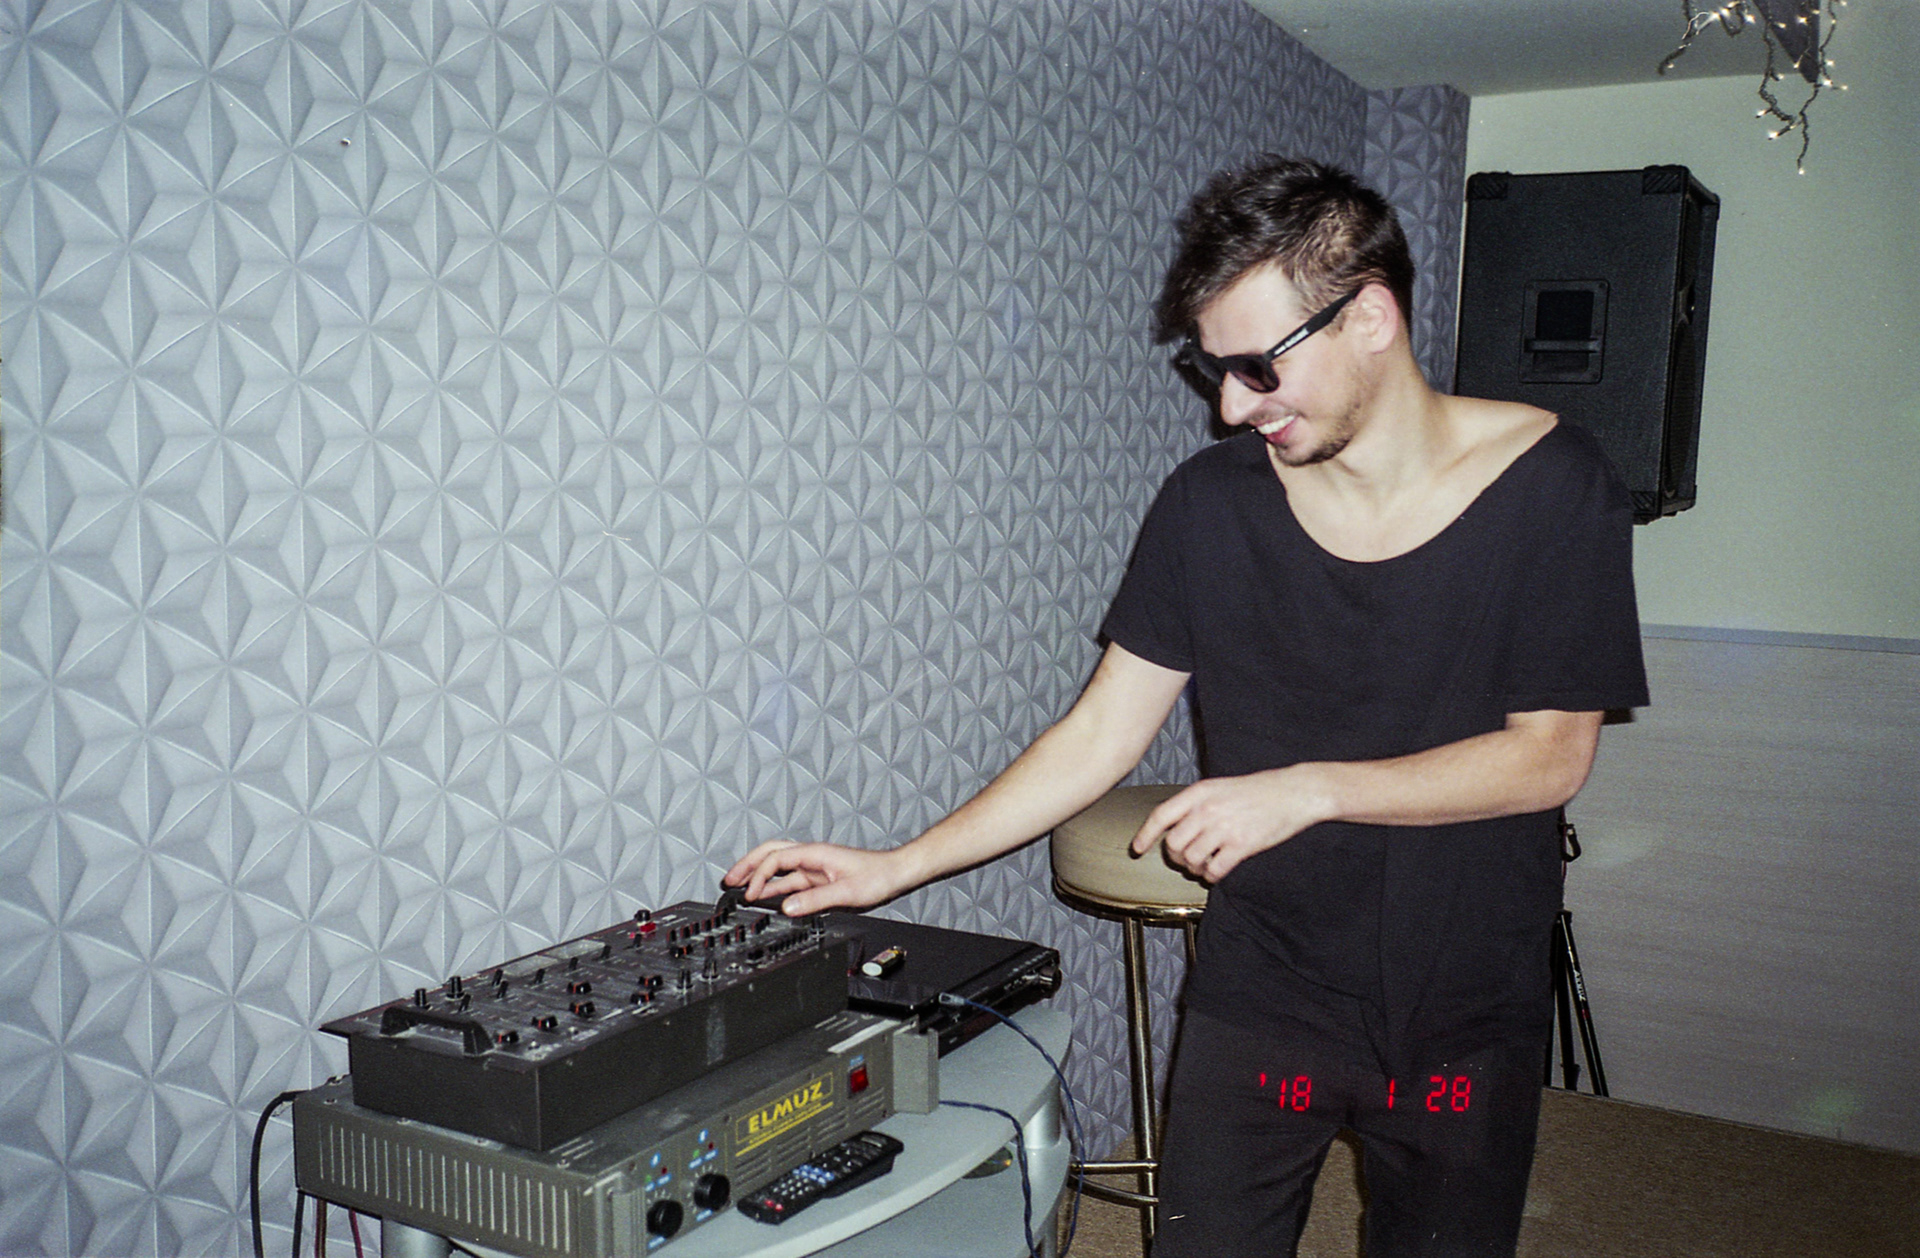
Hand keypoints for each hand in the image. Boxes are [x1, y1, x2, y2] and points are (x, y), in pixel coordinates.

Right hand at [723, 841, 909, 915]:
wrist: (895, 873)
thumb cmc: (878, 875)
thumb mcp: (846, 891)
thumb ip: (815, 900)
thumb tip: (788, 907)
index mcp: (814, 853)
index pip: (776, 859)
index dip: (759, 874)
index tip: (750, 892)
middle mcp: (811, 856)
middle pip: (770, 854)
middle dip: (747, 865)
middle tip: (730, 879)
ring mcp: (814, 867)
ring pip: (778, 867)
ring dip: (758, 875)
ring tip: (739, 887)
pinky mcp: (819, 877)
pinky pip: (790, 880)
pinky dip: (774, 886)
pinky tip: (766, 897)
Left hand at [1128, 767, 1333, 882]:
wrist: (1293, 792)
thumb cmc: (1257, 789)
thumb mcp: (1219, 786)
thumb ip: (1196, 803)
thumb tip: (1175, 824)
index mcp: (1199, 792)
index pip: (1160, 815)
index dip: (1145, 835)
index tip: (1137, 848)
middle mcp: (1207, 810)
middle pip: (1173, 844)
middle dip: (1176, 857)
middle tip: (1186, 859)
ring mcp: (1224, 828)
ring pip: (1191, 859)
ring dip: (1194, 868)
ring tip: (1204, 865)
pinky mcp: (1241, 845)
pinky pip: (1214, 870)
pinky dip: (1212, 875)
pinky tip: (1217, 871)